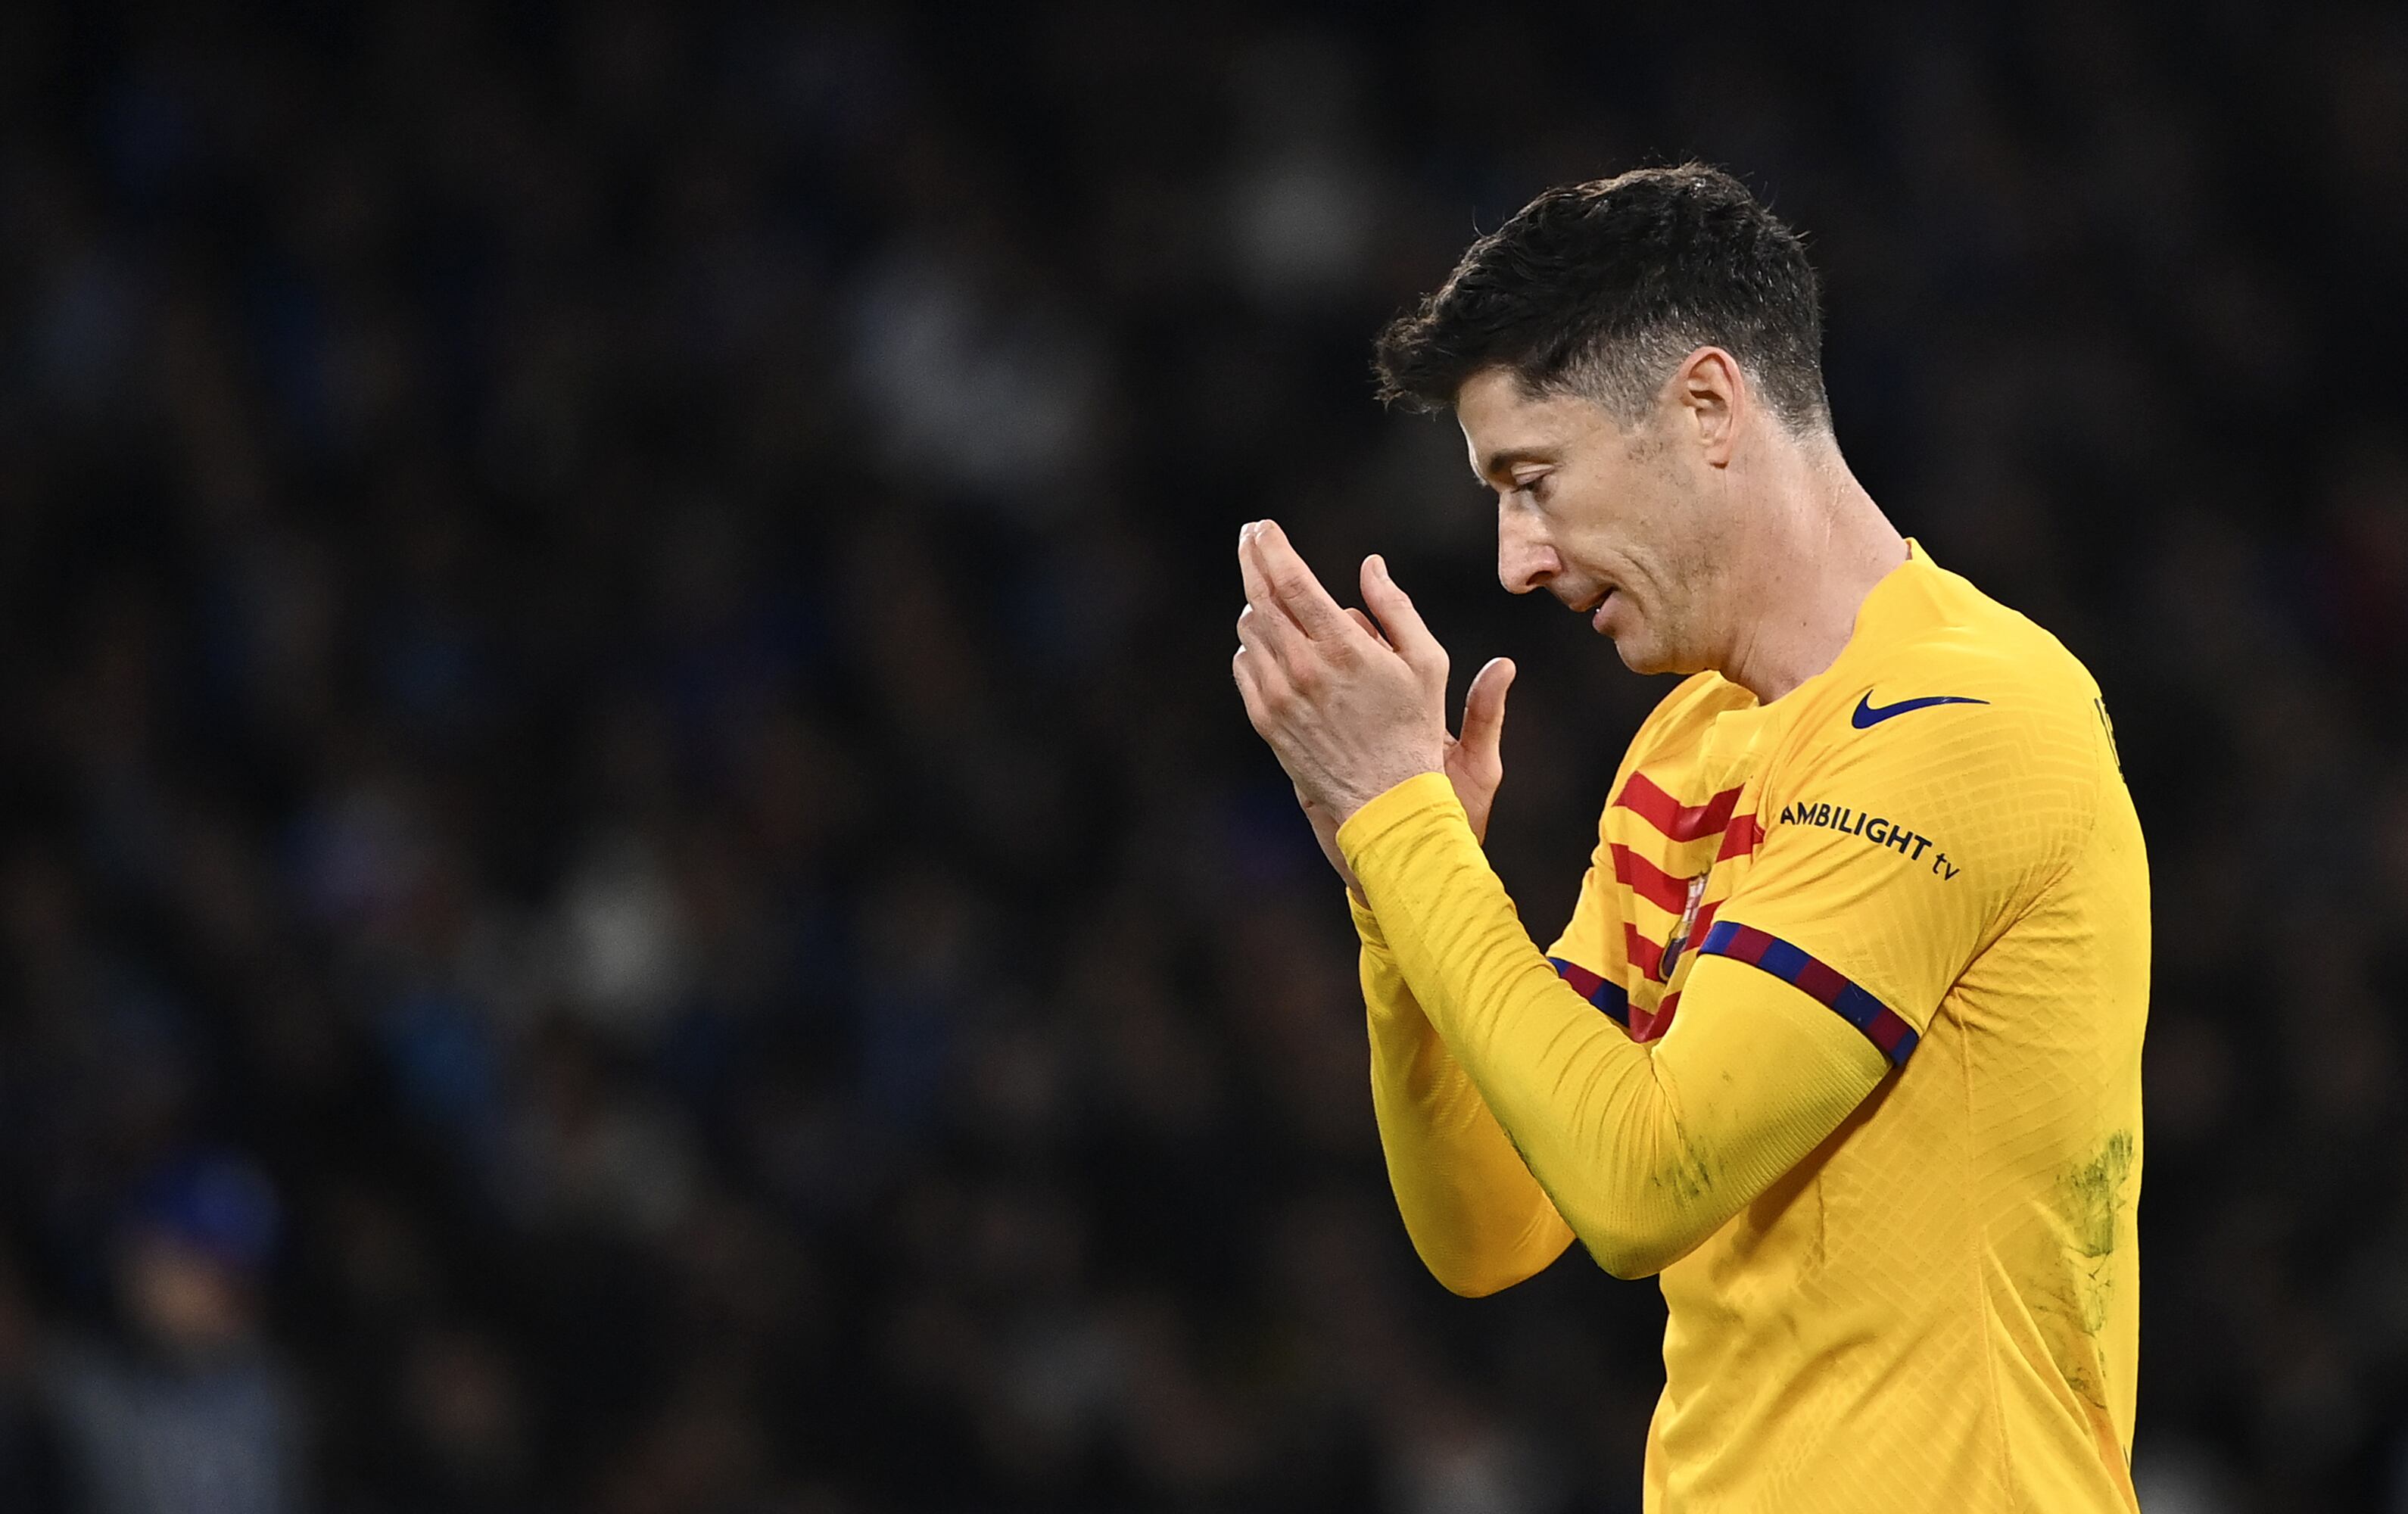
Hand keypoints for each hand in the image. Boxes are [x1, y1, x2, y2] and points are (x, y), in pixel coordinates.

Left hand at [1232, 521, 1515, 890]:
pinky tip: (1271, 642)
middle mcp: (1303, 668)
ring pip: (1251, 630)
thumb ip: (1395, 608)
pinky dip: (1254, 646)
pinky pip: (1245, 665)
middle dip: (1253, 560)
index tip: (1262, 527)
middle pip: (1261, 598)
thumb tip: (1370, 566)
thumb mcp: (1426, 662)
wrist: (1385, 800)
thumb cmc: (1414, 727)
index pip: (1291, 581)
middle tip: (1251, 538)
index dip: (1271, 548)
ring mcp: (1279, 695)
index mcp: (1343, 647)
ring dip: (1258, 605)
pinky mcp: (1266, 719)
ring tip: (1273, 595)